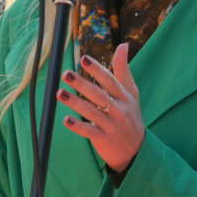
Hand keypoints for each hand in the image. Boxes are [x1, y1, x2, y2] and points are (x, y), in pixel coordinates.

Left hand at [58, 43, 145, 172]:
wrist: (137, 151)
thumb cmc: (131, 117)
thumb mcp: (132, 93)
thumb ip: (124, 70)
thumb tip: (124, 45)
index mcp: (124, 97)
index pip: (110, 81)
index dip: (97, 70)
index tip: (83, 59)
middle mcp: (118, 110)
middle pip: (98, 95)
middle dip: (82, 84)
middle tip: (66, 74)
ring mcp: (111, 125)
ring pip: (91, 112)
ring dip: (74, 103)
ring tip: (59, 93)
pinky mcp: (103, 139)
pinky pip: (89, 131)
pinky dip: (78, 126)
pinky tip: (66, 120)